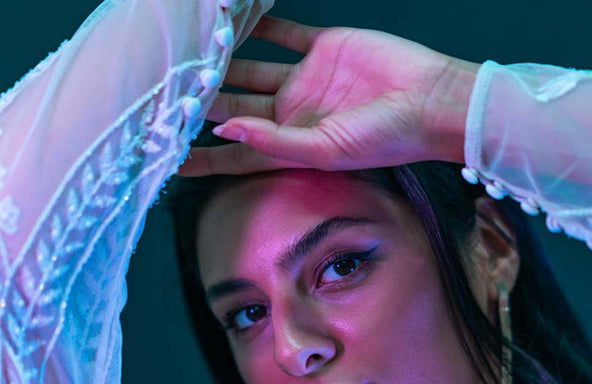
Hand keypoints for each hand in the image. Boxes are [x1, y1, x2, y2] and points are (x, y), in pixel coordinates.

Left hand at [178, 16, 478, 176]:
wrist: (429, 100)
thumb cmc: (386, 138)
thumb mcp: (326, 150)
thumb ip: (275, 143)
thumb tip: (224, 133)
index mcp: (292, 145)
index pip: (237, 154)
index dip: (204, 157)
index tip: (167, 158)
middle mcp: (293, 114)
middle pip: (235, 109)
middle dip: (201, 104)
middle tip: (160, 94)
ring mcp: (305, 79)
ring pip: (250, 69)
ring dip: (221, 62)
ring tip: (184, 53)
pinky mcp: (322, 47)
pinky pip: (281, 32)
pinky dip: (258, 22)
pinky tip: (230, 16)